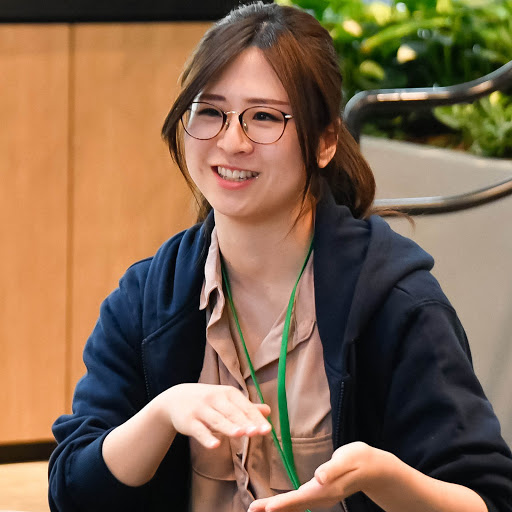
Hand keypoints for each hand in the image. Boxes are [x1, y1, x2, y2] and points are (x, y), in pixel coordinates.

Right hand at [159, 383, 270, 447]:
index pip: (244, 407)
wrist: (175, 399)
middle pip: (232, 413)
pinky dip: (207, 438)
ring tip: (241, 434)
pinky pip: (199, 430)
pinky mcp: (188, 421)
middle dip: (245, 422)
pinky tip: (215, 445)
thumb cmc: (208, 402)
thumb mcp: (226, 400)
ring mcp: (201, 409)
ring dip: (229, 427)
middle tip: (257, 432)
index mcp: (227, 393)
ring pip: (217, 420)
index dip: (255, 418)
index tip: (267, 429)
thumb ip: (246, 408)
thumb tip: (268, 411)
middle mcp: (214, 399)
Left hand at [249, 442, 382, 511]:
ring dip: (275, 509)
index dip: (282, 503)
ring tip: (257, 509)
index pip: (299, 498)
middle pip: (293, 506)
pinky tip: (276, 506)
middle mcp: (321, 497)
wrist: (373, 468)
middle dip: (271, 509)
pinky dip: (285, 506)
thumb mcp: (347, 459)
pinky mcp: (320, 494)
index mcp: (325, 489)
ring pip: (294, 506)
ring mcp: (321, 498)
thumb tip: (319, 477)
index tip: (266, 508)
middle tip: (251, 510)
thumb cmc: (360, 459)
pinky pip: (299, 503)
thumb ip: (332, 469)